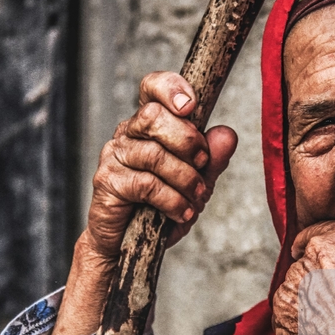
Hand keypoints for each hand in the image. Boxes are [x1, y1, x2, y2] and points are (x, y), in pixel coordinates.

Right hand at [86, 71, 237, 258]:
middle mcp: (127, 134)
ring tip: (196, 197)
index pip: (151, 87)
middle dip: (187, 140)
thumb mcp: (197, 183)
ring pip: (154, 154)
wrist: (130, 247)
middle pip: (152, 116)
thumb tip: (227, 134)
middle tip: (202, 163)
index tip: (192, 106)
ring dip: (185, 178)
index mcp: (148, 125)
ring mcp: (114, 157)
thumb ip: (212, 160)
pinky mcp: (107, 182)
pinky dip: (173, 200)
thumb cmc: (161, 209)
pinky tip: (182, 212)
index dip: (170, 88)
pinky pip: (146, 184)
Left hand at [271, 209, 334, 334]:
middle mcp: (307, 256)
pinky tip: (322, 334)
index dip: (333, 253)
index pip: (323, 236)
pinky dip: (298, 324)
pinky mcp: (280, 314)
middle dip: (322, 278)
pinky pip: (285, 315)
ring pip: (297, 288)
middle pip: (309, 263)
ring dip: (310, 301)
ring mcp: (290, 285)